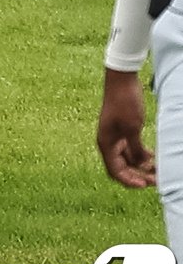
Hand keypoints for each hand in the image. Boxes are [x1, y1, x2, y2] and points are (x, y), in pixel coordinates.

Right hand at [98, 67, 155, 186]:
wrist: (122, 78)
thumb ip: (135, 150)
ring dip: (142, 166)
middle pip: (122, 168)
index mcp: (106, 143)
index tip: (145, 185)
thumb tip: (141, 166)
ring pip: (129, 159)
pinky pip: (132, 149)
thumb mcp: (132, 128)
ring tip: (157, 170)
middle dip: (138, 175)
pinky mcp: (123, 130)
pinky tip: (153, 157)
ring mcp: (116, 136)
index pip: (116, 171)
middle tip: (156, 180)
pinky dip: (142, 155)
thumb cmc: (124, 101)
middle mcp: (108, 142)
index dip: (130, 181)